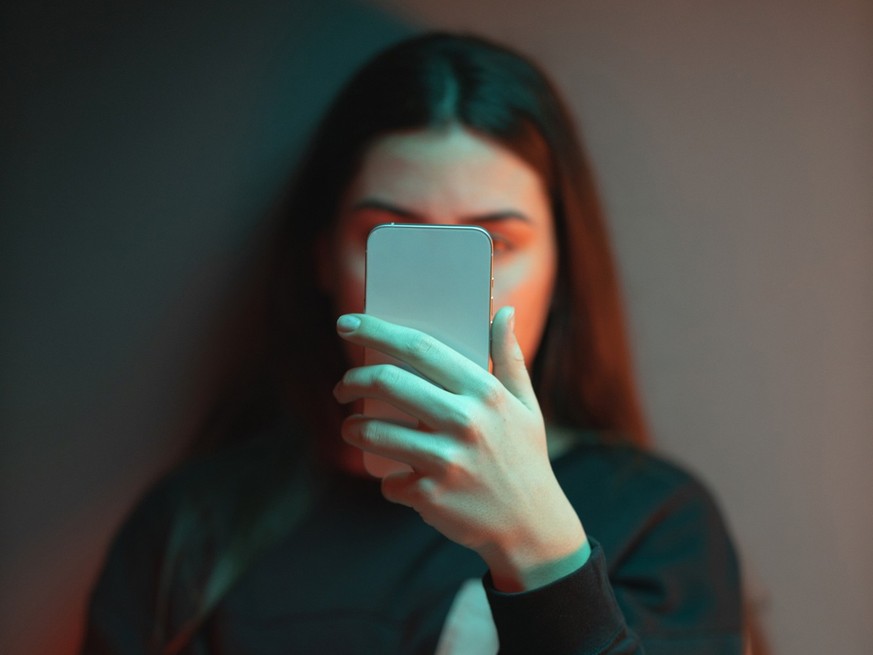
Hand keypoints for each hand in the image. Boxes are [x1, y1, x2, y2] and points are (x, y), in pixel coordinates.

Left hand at [333, 306, 587, 590]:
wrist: (533, 526)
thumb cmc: (524, 457)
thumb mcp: (525, 405)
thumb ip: (509, 357)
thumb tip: (502, 311)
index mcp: (485, 392)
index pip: (420, 348)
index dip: (377, 331)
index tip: (346, 324)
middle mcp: (465, 421)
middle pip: (387, 383)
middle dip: (352, 380)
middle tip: (342, 387)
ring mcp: (446, 460)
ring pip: (373, 432)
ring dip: (352, 428)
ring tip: (353, 428)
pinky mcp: (431, 496)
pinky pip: (388, 482)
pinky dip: (389, 481)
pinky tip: (401, 480)